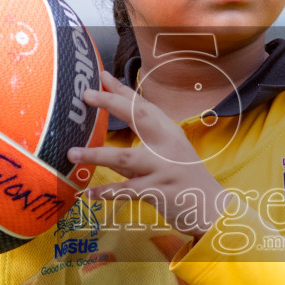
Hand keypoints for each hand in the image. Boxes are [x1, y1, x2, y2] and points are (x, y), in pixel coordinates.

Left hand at [68, 70, 232, 239]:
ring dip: (96, 155)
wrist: (212, 208)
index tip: (101, 75)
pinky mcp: (159, 191)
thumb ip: (141, 139)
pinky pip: (127, 191)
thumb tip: (111, 125)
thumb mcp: (168, 152)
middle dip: (112, 103)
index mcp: (170, 132)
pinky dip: (107, 192)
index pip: (144, 106)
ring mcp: (164, 168)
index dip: (121, 90)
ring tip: (72, 153)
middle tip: (86, 94)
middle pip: (139, 117)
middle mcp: (168, 146)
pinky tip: (88, 193)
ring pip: (125, 158)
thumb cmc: (184, 178)